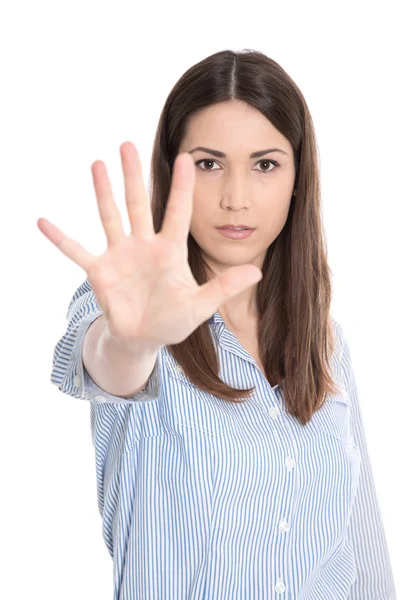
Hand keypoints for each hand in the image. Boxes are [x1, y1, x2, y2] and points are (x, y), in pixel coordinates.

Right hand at [37, 141, 261, 349]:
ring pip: (109, 217)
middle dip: (132, 175)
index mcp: (169, 251)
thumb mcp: (201, 305)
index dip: (183, 187)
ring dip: (102, 192)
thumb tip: (257, 272)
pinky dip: (60, 239)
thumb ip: (224, 287)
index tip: (187, 157)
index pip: (178, 212)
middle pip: (138, 204)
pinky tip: (42, 221)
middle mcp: (143, 246)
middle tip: (127, 144)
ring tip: (97, 163)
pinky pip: (76, 251)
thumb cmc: (173, 320)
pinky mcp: (99, 272)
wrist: (145, 337)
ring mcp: (119, 256)